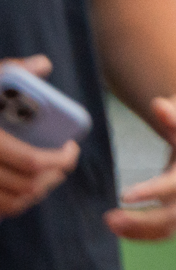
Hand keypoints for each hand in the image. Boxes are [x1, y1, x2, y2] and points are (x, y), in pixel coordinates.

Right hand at [0, 56, 80, 218]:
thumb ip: (11, 71)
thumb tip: (42, 64)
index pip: (31, 161)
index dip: (60, 160)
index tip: (71, 147)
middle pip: (26, 186)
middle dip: (53, 177)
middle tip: (63, 163)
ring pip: (12, 203)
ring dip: (36, 192)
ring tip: (48, 175)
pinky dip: (13, 204)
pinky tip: (22, 189)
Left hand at [107, 93, 175, 239]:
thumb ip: (172, 109)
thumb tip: (159, 107)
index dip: (154, 191)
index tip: (124, 195)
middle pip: (175, 214)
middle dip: (142, 220)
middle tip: (109, 217)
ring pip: (171, 227)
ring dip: (140, 231)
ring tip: (111, 223)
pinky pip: (168, 230)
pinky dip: (145, 235)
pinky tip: (121, 229)